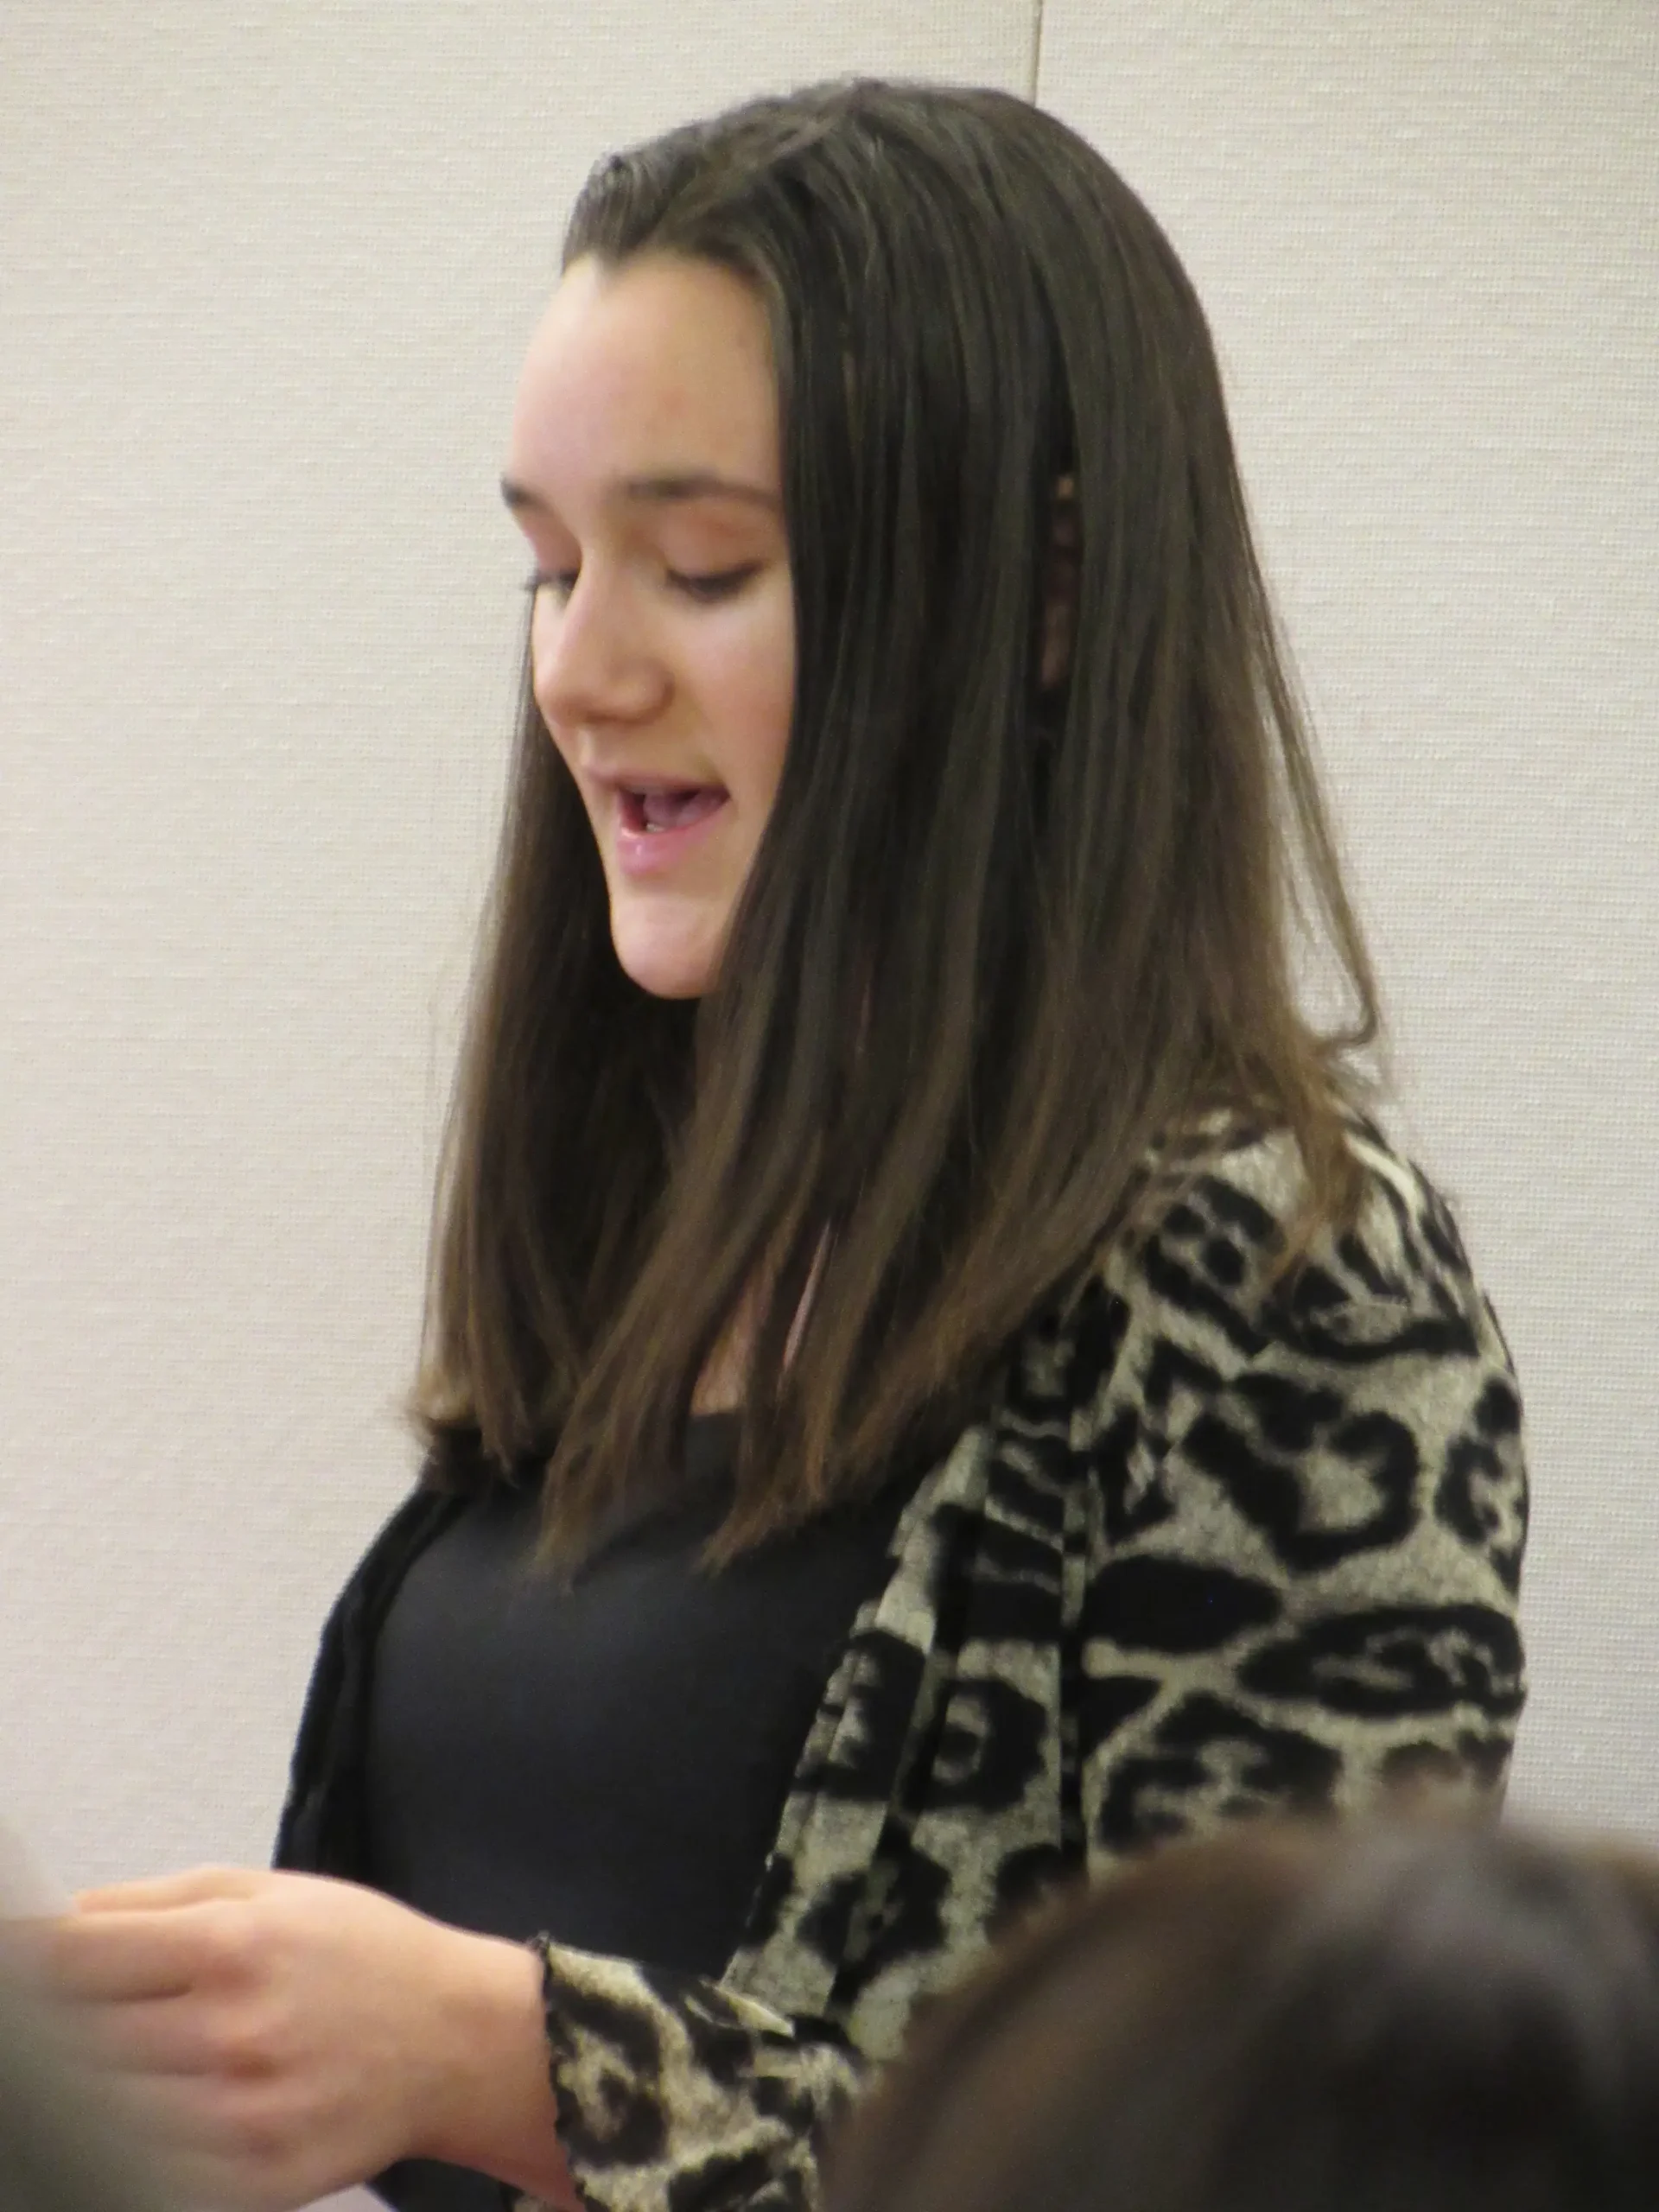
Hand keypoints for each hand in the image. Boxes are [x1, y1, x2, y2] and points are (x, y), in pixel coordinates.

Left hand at [47, 1867, 577, 2211]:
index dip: (25, 1964)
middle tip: (70, 2023)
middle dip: (55, 2030)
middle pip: (76, 2039)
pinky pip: (149, 2169)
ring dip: (89, 2089)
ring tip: (119, 2063)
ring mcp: (240, 2113)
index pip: (73, 1958)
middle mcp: (230, 2027)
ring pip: (101, 2110)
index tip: (18, 1968)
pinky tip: (146, 2115)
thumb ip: (156, 1900)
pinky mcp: (253, 2179)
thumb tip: (56, 1921)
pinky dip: (129, 2147)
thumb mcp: (271, 1890)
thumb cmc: (365, 1956)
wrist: (459, 2037)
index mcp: (232, 1942)